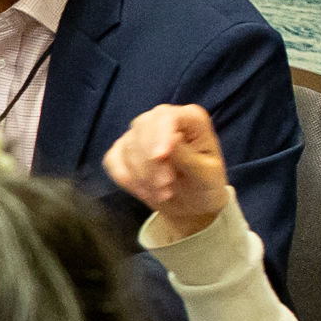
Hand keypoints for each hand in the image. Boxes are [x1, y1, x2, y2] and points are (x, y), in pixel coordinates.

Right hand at [103, 103, 233, 234]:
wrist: (191, 203)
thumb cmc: (205, 185)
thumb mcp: (207, 175)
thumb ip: (189, 157)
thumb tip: (171, 139)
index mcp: (190, 118)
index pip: (167, 117)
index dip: (160, 134)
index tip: (160, 158)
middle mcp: (163, 119)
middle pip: (143, 128)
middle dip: (150, 163)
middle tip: (165, 188)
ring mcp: (140, 132)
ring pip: (127, 147)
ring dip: (142, 176)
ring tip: (163, 193)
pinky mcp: (123, 149)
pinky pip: (113, 160)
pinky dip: (127, 179)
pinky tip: (146, 191)